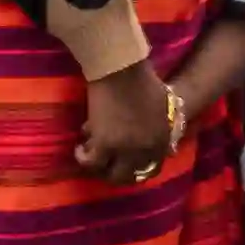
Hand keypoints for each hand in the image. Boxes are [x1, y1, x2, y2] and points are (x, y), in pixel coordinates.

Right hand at [75, 66, 178, 184]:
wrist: (121, 69)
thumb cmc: (142, 79)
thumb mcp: (162, 108)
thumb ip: (162, 128)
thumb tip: (165, 148)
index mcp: (162, 141)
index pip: (152, 169)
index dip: (137, 170)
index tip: (125, 166)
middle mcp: (145, 151)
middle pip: (130, 176)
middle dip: (116, 173)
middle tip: (105, 166)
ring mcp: (125, 150)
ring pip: (109, 174)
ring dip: (99, 168)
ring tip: (90, 158)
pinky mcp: (104, 144)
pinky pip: (91, 162)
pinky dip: (83, 158)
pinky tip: (80, 149)